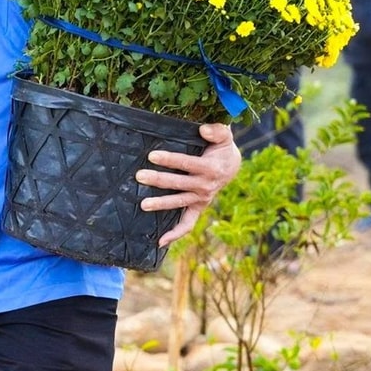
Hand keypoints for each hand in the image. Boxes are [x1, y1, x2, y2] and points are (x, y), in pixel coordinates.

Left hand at [137, 123, 241, 246]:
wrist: (231, 166)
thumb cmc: (222, 148)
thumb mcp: (225, 136)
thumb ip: (217, 130)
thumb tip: (204, 129)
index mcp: (211, 169)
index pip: (187, 164)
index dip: (170, 160)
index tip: (152, 156)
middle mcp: (206, 186)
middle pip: (179, 184)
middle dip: (158, 180)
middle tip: (139, 176)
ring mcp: (201, 199)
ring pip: (179, 202)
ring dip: (161, 204)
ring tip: (143, 204)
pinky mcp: (198, 207)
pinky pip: (188, 224)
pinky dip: (176, 234)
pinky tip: (160, 241)